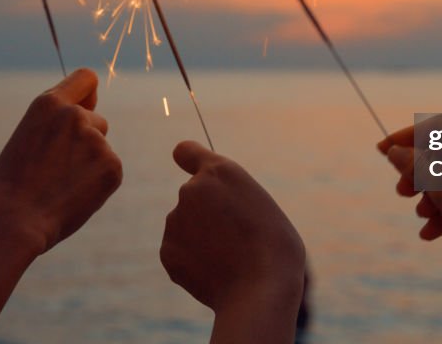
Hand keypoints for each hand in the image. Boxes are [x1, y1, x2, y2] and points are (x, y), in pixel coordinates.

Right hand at [0, 68, 121, 254]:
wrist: (11, 222)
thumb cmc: (9, 185)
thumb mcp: (26, 137)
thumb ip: (56, 123)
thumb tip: (89, 113)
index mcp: (48, 104)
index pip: (86, 79)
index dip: (87, 94)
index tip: (85, 107)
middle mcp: (75, 116)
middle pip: (96, 120)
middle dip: (85, 140)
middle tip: (56, 169)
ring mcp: (96, 141)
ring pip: (101, 147)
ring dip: (89, 163)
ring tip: (60, 185)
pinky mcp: (112, 166)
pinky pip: (110, 170)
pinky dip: (98, 184)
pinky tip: (73, 196)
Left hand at [161, 141, 304, 314]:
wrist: (260, 289)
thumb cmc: (274, 247)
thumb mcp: (260, 205)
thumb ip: (231, 198)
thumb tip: (212, 214)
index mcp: (220, 172)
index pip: (186, 152)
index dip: (189, 160)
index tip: (190, 167)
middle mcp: (191, 189)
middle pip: (194, 197)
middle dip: (207, 213)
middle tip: (237, 237)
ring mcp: (175, 220)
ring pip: (186, 226)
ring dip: (202, 238)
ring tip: (230, 258)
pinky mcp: (167, 251)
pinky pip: (179, 252)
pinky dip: (193, 262)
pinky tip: (216, 272)